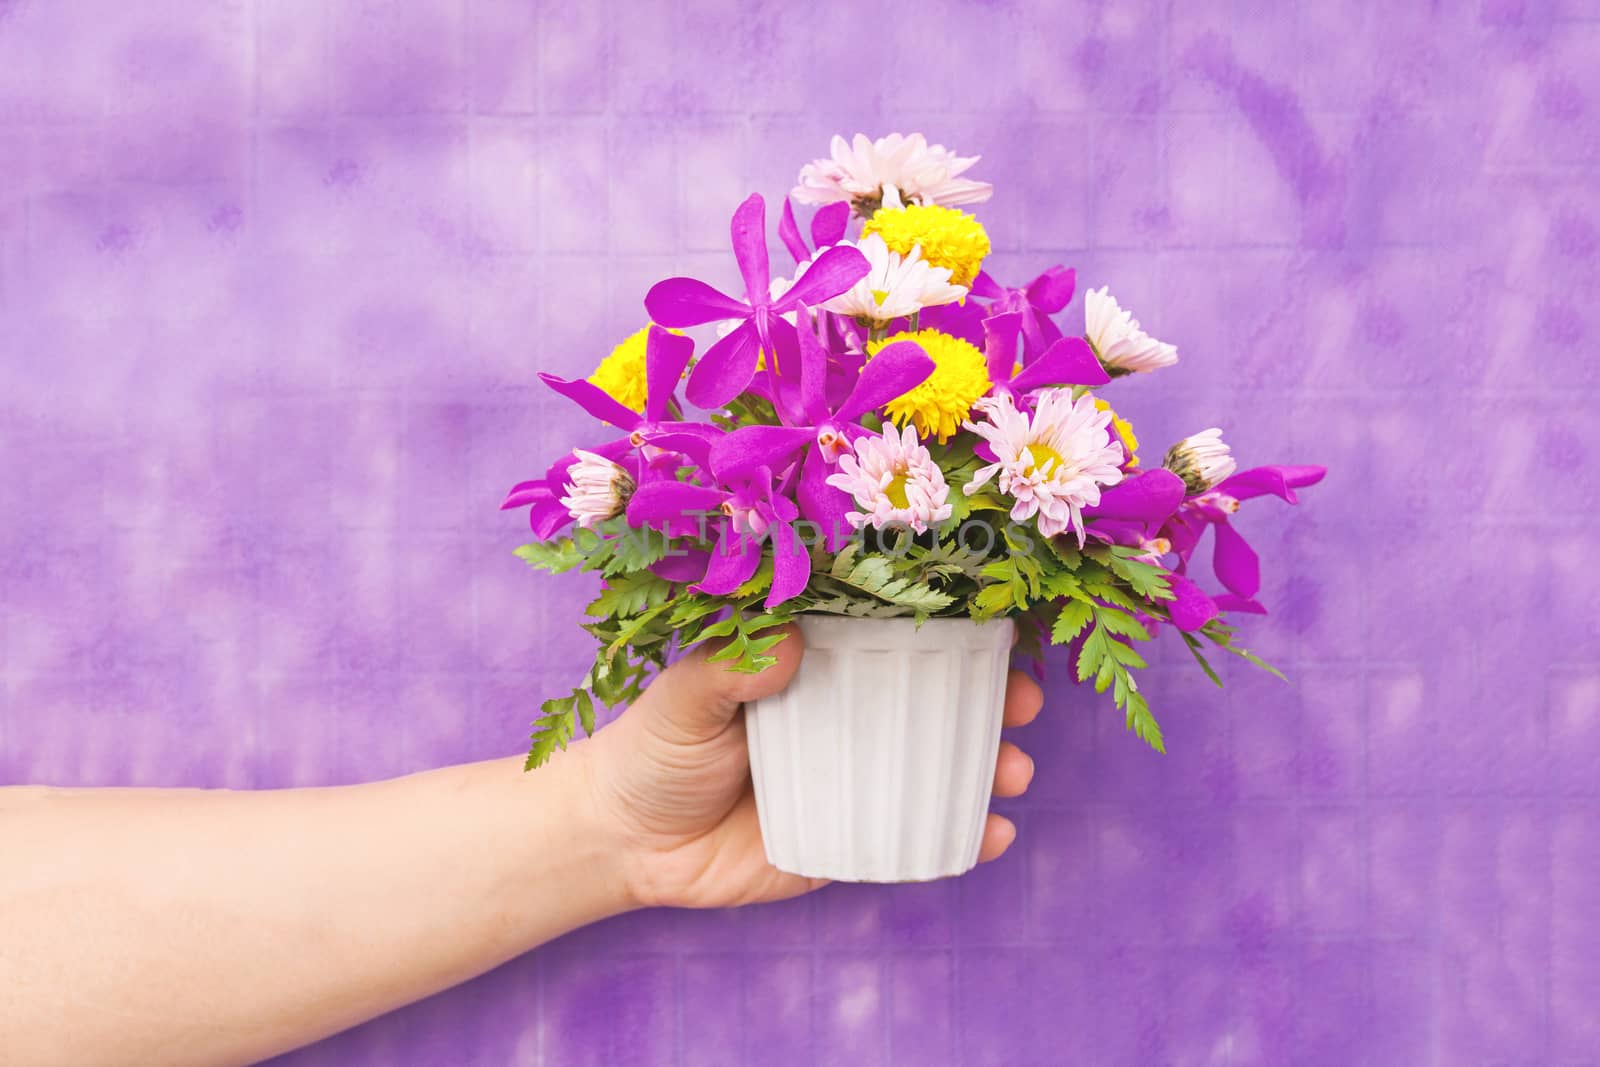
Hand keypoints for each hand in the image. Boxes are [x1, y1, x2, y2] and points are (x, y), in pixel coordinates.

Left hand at [585, 625, 1045, 909]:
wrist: (623, 842)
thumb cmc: (653, 749)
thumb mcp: (684, 696)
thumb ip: (727, 665)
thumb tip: (788, 642)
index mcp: (814, 668)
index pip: (893, 640)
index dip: (951, 634)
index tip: (995, 633)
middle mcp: (844, 719)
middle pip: (935, 702)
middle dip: (993, 702)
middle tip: (1024, 705)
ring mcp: (852, 782)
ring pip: (939, 768)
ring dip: (991, 767)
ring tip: (1014, 772)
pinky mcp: (848, 841)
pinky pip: (916, 838)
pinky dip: (961, 837)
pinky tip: (989, 836)